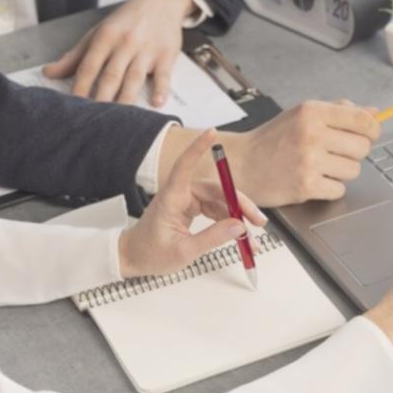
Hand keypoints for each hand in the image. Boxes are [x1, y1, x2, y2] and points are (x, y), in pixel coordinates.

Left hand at [43, 0, 198, 105]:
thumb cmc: (125, 21)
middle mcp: (125, 43)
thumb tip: (49, 73)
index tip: (72, 107)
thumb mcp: (98, 32)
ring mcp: (147, 50)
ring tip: (118, 119)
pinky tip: (156, 103)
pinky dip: (161, 90)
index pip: (89, 66)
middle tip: (93, 121)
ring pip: (134, 78)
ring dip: (125, 99)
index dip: (79, 87)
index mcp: (105, 37)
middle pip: (110, 76)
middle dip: (100, 98)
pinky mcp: (166, 55)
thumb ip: (75, 55)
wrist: (160, 0)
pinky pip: (164, 75)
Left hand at [118, 128, 267, 277]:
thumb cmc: (149, 253)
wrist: (134, 259)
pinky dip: (230, 222)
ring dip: (238, 216)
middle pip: (217, 190)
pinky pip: (217, 210)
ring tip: (253, 235)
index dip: (198, 148)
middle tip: (259, 221)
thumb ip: (212, 238)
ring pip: (221, 201)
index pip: (185, 165)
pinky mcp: (192, 208)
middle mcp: (181, 194)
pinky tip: (241, 235)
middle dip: (241, 205)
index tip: (212, 133)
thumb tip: (238, 226)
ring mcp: (187, 200)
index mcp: (171, 198)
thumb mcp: (183, 252)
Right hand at [168, 99, 380, 206]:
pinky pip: (339, 189)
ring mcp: (309, 161)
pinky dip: (330, 188)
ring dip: (342, 171)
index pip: (362, 120)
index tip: (369, 135)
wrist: (242, 164)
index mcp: (312, 112)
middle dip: (354, 152)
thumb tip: (374, 113)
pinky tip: (314, 180)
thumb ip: (338, 111)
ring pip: (354, 170)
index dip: (372, 129)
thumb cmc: (273, 139)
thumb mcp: (302, 115)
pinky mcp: (306, 186)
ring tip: (321, 166)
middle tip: (336, 153)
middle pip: (362, 147)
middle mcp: (311, 134)